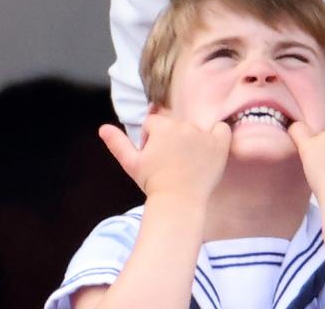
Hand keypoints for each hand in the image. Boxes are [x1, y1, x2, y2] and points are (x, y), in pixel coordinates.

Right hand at [99, 113, 231, 201]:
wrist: (179, 201)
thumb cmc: (153, 183)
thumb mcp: (131, 164)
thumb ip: (118, 143)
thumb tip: (102, 128)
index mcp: (163, 127)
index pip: (154, 123)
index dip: (151, 139)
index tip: (154, 156)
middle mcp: (184, 126)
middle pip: (176, 124)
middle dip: (171, 138)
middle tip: (170, 160)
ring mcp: (204, 134)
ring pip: (195, 128)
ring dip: (191, 139)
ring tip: (187, 161)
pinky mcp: (220, 143)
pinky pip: (222, 128)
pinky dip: (217, 135)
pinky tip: (208, 150)